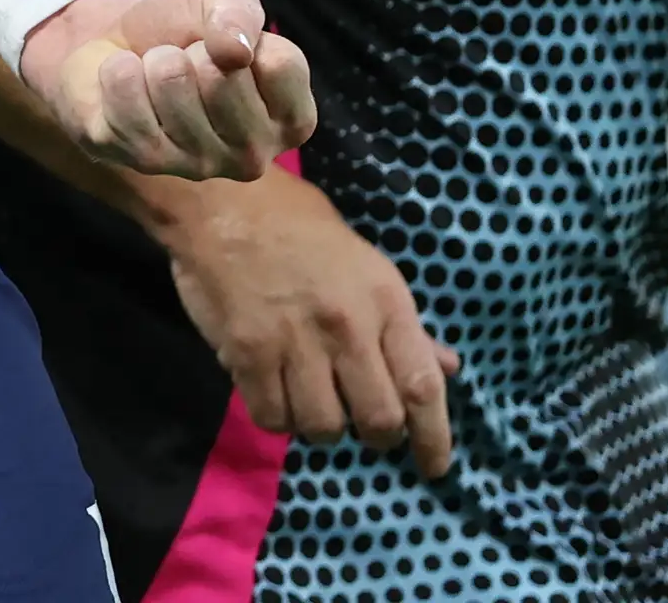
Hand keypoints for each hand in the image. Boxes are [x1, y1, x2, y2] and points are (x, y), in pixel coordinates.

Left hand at [23, 0, 317, 180]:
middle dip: (193, 49)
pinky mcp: (142, 160)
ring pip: (171, 79)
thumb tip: (235, 50)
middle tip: (185, 61)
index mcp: (291, 119)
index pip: (280, 65)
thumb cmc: (182, 32)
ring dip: (155, 59)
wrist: (115, 49)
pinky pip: (125, 88)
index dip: (241, 36)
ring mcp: (199, 166)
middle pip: (222, 75)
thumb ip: (238, 10)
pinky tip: (128, 87)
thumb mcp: (219, 2)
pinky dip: (118, 70)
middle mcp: (253, 154)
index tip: (226, 47)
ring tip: (156, 74)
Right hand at [150, 171, 457, 474]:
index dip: (433, 437)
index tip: (434, 467)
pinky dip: (278, 416)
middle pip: (378, 420)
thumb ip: (401, 324)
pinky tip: (276, 392)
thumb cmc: (298, 226)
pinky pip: (273, 418)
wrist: (222, 201)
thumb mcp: (365, 265)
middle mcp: (347, 327)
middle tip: (362, 421)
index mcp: (384, 300)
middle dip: (376, 434)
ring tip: (312, 399)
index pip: (422, 385)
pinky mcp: (247, 355)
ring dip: (321, 425)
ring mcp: (294, 343)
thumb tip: (445, 368)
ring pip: (324, 428)